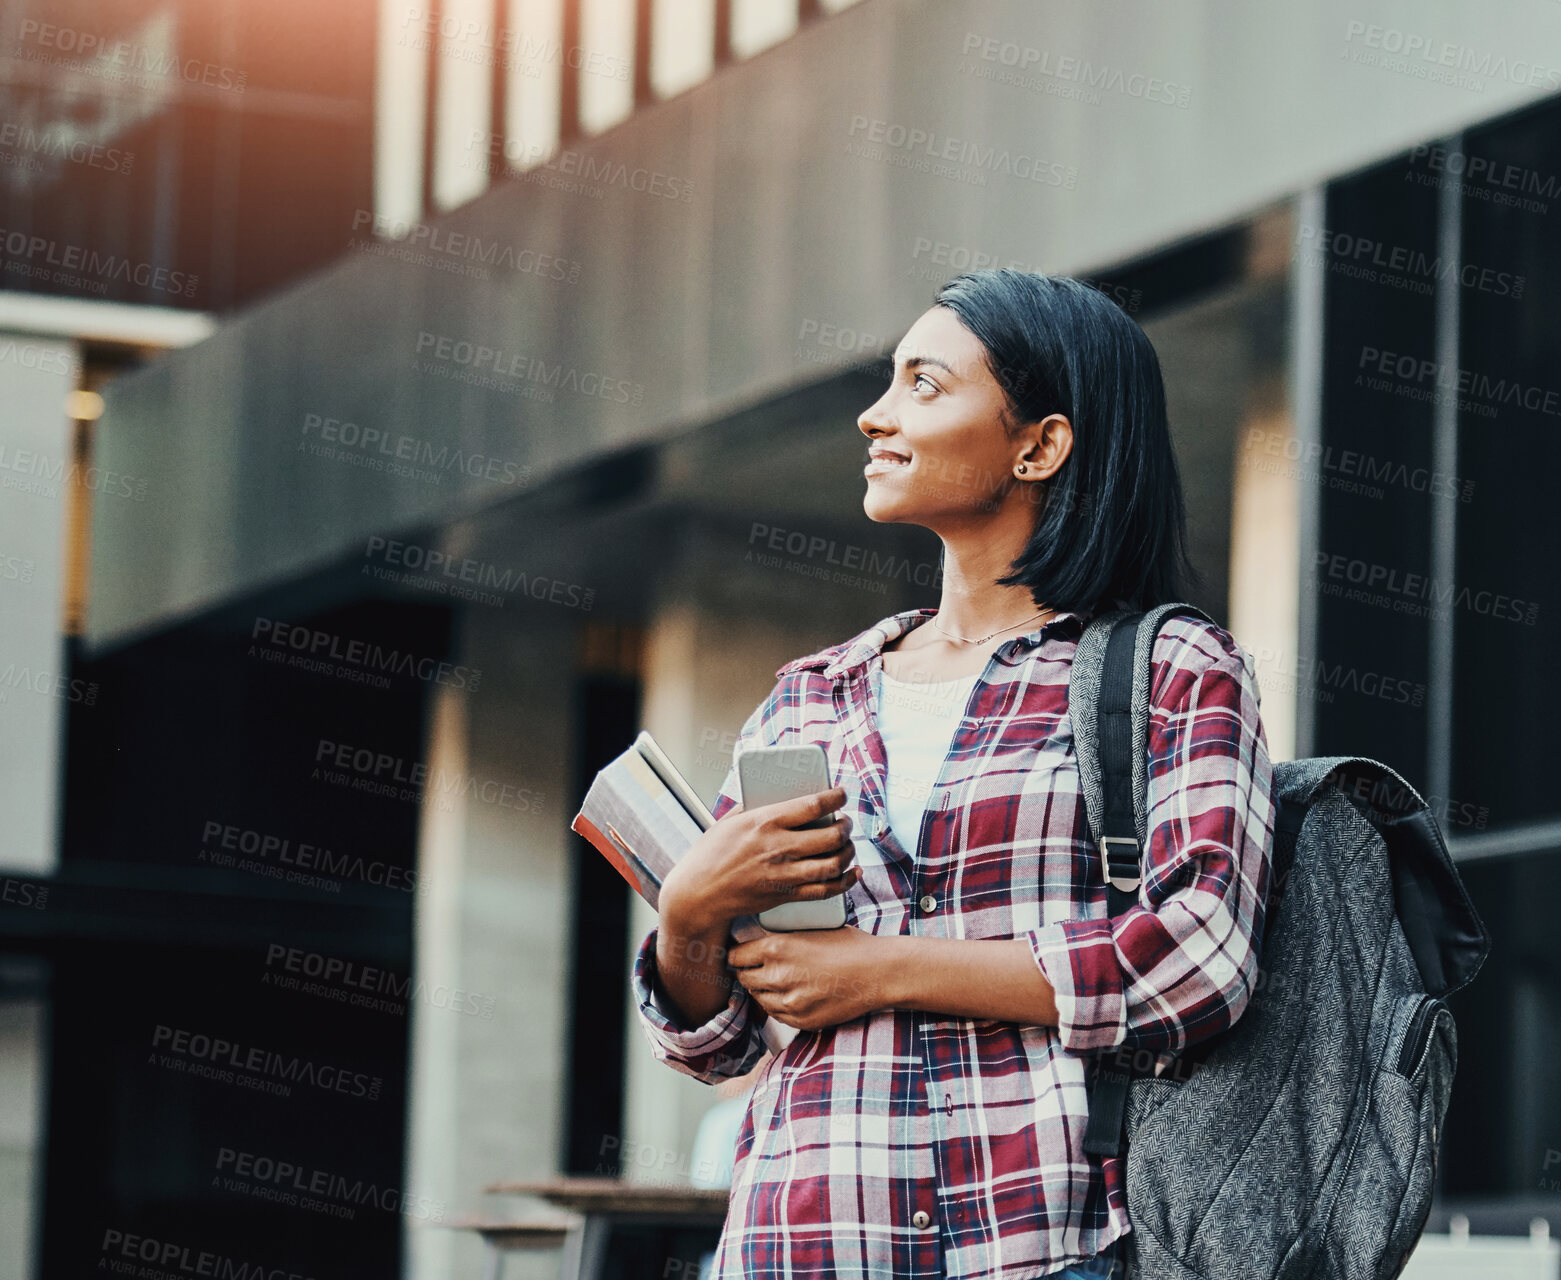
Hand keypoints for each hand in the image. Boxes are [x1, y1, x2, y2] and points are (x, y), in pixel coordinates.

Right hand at [660, 786, 858, 935]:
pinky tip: (852, 872)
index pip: (812, 805)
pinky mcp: (784, 895)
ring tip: (847, 845)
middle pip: (830, 835)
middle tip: (845, 823)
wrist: (698, 894)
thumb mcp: (729, 821)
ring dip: (848, 852)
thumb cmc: (710, 854)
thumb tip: (777, 795)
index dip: (835, 798)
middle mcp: (778, 847)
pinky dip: (846, 882)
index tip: (842, 794)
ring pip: (833, 864)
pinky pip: (825, 890)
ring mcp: (783, 873)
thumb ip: (754, 807)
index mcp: (764, 821)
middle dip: (846, 826)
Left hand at [727, 925, 889, 1030]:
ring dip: (762, 990)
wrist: (878, 972)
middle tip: (756, 967)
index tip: (740, 954)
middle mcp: (777, 975)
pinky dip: (778, 1004)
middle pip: (743, 978)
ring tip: (777, 980)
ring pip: (758, 998)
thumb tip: (757, 941)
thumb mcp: (810, 930)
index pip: (735, 956)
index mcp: (776, 946)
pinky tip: (791, 993)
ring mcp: (789, 1001)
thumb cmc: (849, 946)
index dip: (736, 955)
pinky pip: (776, 1014)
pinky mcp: (800, 1020)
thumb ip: (782, 939)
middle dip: (747, 972)